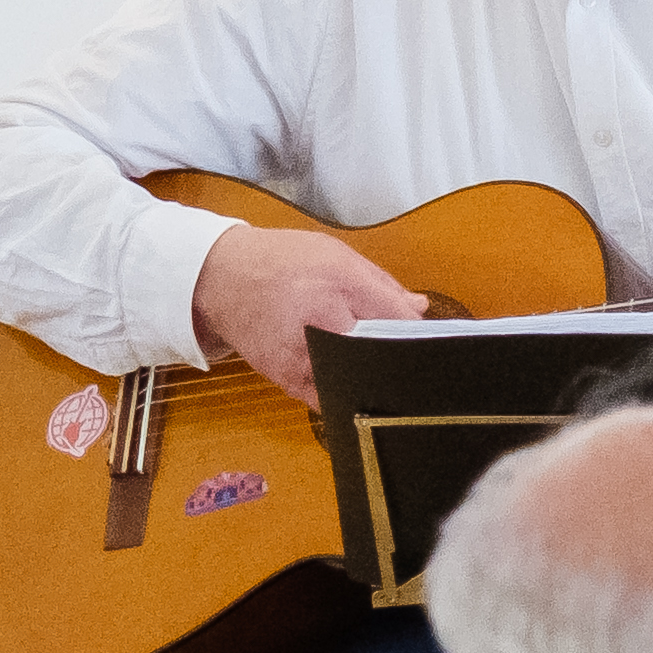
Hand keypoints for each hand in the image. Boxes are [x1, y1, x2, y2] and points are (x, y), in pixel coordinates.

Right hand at [191, 220, 429, 409]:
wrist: (221, 277)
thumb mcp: (335, 254)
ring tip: (381, 374)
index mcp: (339, 281)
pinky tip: (350, 382)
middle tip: (411, 365)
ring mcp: (303, 352)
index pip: (396, 316)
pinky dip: (345, 393)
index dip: (420, 335)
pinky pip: (329, 398)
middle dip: (398, 360)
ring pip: (355, 380)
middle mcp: (322, 318)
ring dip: (371, 379)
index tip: (431, 344)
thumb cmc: (282, 261)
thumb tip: (419, 308)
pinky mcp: (287, 378)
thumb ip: (380, 284)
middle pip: (378, 353)